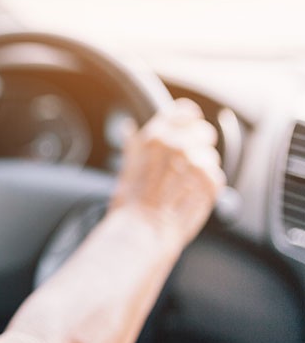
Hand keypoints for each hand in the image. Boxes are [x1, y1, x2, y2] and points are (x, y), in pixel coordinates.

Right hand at [111, 99, 225, 243]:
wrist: (142, 231)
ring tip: (183, 186)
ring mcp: (196, 164)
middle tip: (184, 165)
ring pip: (211, 156)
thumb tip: (128, 127)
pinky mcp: (210, 182)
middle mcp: (177, 145)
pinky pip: (217, 176)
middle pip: (204, 131)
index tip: (187, 129)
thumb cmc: (130, 204)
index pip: (185, 111)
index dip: (188, 120)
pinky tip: (190, 196)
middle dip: (198, 145)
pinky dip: (207, 186)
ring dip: (202, 169)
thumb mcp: (126, 166)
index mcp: (155, 136)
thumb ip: (134, 144)